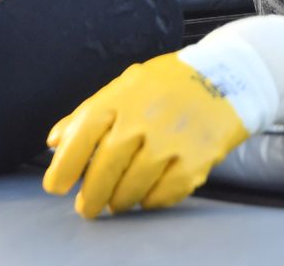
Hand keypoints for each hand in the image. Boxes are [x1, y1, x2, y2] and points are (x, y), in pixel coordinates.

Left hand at [43, 53, 249, 216]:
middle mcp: (146, 116)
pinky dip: (151, 200)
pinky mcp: (198, 158)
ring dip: (119, 200)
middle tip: (86, 207)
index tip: (56, 186)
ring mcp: (173, 139)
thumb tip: (54, 142)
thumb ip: (89, 112)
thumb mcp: (128, 85)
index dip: (64, 165)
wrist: (230, 76)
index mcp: (124, 95)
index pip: (82, 133)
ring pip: (132, 188)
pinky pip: (163, 194)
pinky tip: (147, 195)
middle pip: (105, 169)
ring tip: (117, 201)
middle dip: (90, 196)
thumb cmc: (170, 83)